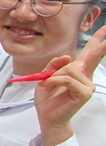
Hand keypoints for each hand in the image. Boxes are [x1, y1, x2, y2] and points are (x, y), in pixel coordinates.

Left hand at [34, 25, 105, 145]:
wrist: (47, 116)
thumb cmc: (48, 98)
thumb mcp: (45, 76)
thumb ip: (54, 64)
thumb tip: (68, 56)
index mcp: (77, 71)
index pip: (89, 53)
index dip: (98, 41)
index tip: (105, 29)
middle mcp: (85, 76)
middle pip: (94, 56)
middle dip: (101, 44)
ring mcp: (87, 85)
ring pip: (69, 69)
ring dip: (53, 76)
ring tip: (47, 85)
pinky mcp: (84, 93)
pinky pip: (67, 79)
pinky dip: (54, 81)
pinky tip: (49, 86)